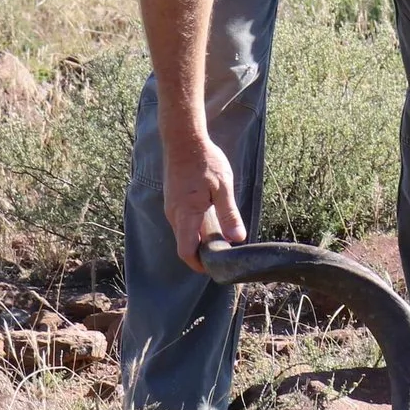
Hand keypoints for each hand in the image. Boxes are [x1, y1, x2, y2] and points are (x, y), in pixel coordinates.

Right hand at [161, 132, 245, 270]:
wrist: (183, 140)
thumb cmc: (205, 161)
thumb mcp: (223, 187)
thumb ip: (229, 214)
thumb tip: (237, 239)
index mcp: (185, 214)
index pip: (186, 251)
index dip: (199, 265)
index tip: (216, 269)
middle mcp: (174, 215)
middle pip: (185, 245)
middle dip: (202, 255)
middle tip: (225, 256)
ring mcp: (171, 207)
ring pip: (184, 234)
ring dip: (200, 241)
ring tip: (222, 240)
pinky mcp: (173, 201)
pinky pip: (183, 222)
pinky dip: (196, 228)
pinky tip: (212, 222)